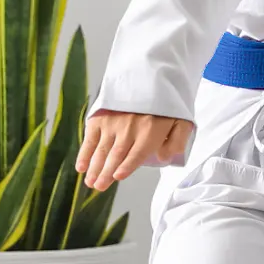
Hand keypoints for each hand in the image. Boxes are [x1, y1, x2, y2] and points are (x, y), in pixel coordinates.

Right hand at [76, 110, 193, 190]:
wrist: (151, 75)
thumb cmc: (166, 104)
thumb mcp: (182, 120)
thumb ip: (177, 141)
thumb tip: (163, 158)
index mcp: (150, 130)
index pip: (137, 154)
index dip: (127, 166)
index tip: (117, 177)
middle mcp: (130, 128)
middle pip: (117, 155)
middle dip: (106, 173)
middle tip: (99, 187)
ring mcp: (113, 122)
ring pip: (102, 150)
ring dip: (95, 167)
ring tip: (90, 183)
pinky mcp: (101, 116)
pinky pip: (91, 138)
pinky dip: (85, 153)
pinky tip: (81, 166)